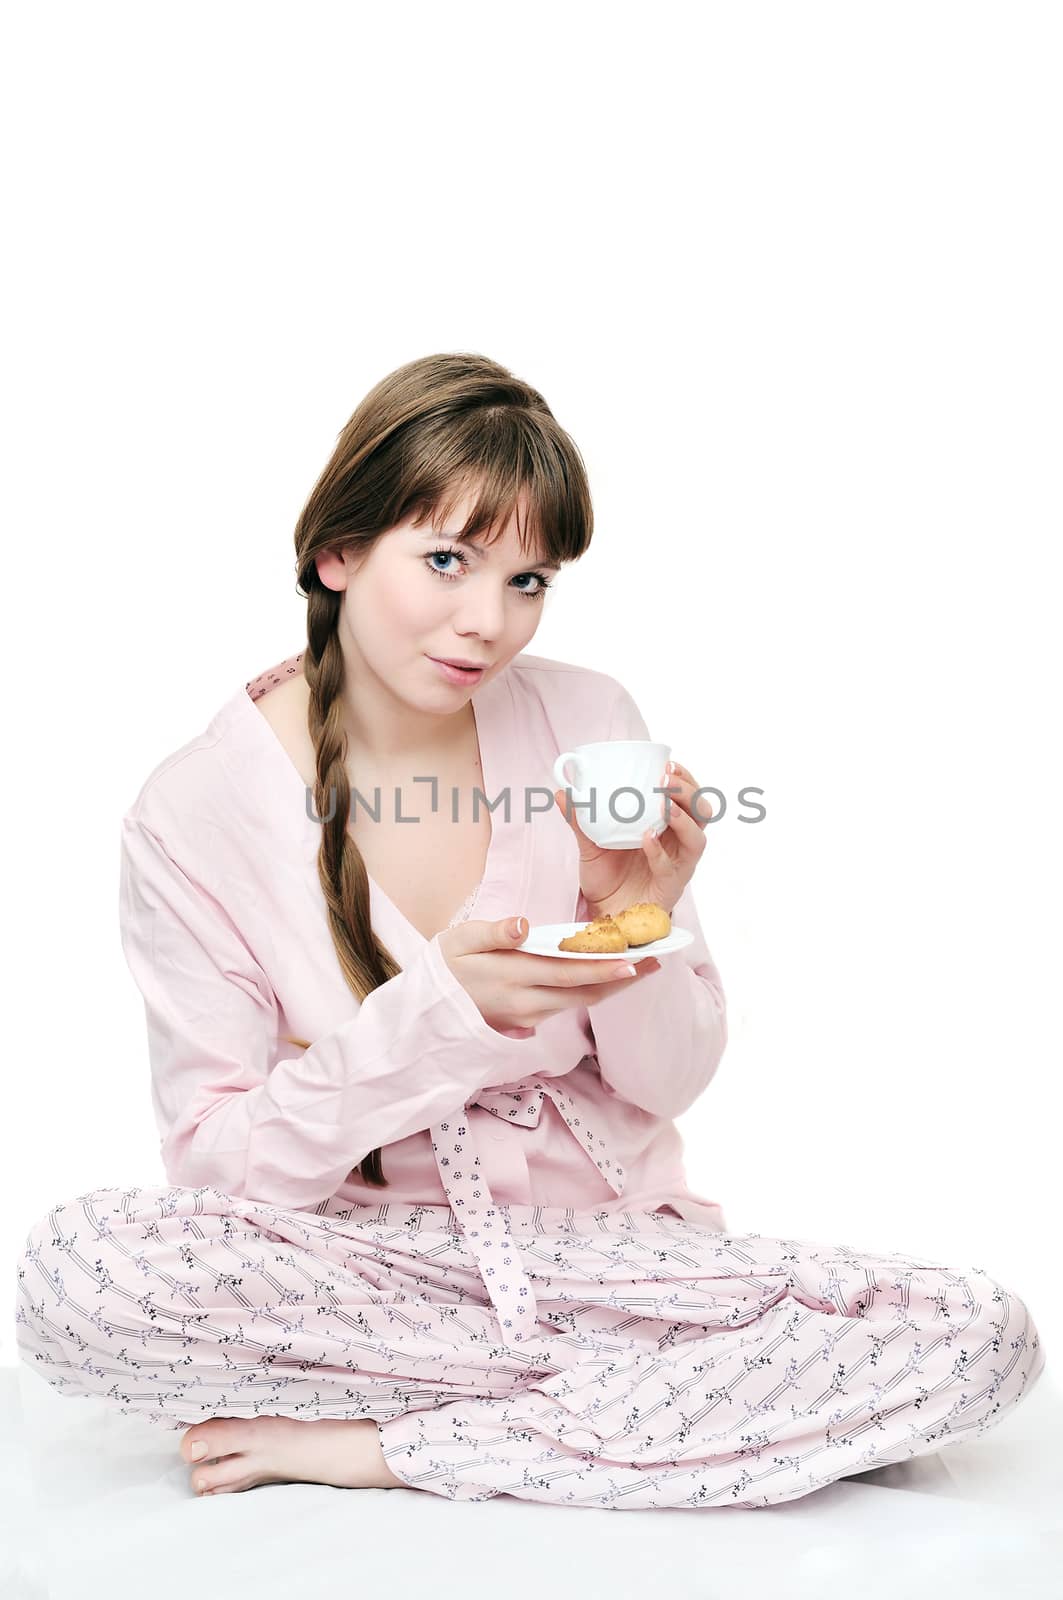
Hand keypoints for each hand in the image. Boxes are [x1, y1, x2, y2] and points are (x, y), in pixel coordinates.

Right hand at [437, 915, 660, 1036]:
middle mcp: (527, 1004)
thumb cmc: (443, 967)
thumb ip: (493, 933)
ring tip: (643, 966)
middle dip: (623, 978)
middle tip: (657, 961)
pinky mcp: (527, 1022)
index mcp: (513, 979)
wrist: (423, 1012)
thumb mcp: (458, 941)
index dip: (604, 969)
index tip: (635, 959)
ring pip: (579, 1002)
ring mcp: (528, 1017)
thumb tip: (523, 923)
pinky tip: (608, 977)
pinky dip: (591, 991)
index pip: (569, 974)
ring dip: (612, 986)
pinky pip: (567, 1005)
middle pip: (585, 994)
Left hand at [553, 759, 710, 920]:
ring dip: (684, 818)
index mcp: (667, 826)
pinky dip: (659, 850)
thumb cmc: (608, 877)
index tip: (667, 763)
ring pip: (698, 838)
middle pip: (703, 812)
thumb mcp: (591, 844)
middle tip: (666, 779)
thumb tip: (560, 791)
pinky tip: (647, 837)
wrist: (605, 914)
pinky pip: (671, 867)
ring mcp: (678, 866)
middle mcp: (678, 843)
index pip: (689, 796)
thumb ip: (580, 819)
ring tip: (664, 804)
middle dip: (688, 791)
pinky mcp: (670, 887)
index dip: (684, 778)